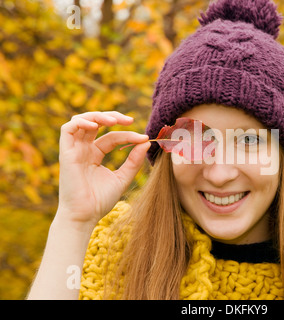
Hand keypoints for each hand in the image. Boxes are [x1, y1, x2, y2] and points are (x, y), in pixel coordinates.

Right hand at [56, 111, 149, 228]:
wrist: (84, 216)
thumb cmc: (100, 201)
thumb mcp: (123, 178)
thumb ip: (134, 161)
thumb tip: (146, 142)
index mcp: (95, 155)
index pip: (111, 137)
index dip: (127, 134)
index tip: (144, 138)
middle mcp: (83, 150)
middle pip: (95, 123)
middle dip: (112, 117)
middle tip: (130, 120)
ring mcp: (74, 150)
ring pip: (81, 121)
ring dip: (98, 116)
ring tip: (114, 121)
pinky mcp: (66, 153)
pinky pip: (67, 129)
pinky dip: (81, 121)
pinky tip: (96, 125)